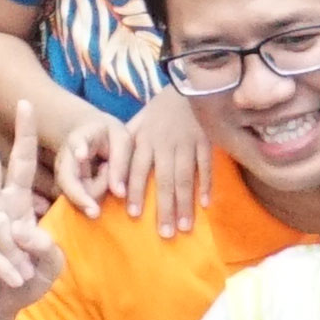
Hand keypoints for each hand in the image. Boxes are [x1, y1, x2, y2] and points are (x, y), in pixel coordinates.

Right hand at [0, 112, 61, 319]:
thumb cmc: (24, 281)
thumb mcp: (51, 267)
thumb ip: (49, 249)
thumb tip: (23, 230)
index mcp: (15, 203)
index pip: (22, 164)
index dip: (24, 136)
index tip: (25, 104)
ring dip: (16, 253)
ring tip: (22, 273)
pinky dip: (3, 266)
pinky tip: (11, 278)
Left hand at [118, 89, 212, 238]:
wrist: (190, 85)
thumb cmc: (161, 108)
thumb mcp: (139, 120)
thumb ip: (128, 143)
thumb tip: (113, 167)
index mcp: (145, 139)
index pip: (138, 168)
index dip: (136, 190)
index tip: (134, 214)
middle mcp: (165, 144)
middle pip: (164, 180)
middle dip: (164, 208)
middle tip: (164, 234)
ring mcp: (187, 144)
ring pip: (185, 178)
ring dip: (184, 204)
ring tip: (184, 227)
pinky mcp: (206, 142)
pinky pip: (206, 167)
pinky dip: (206, 185)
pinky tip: (205, 205)